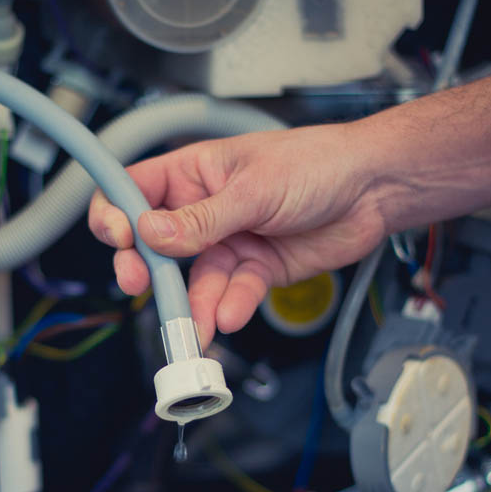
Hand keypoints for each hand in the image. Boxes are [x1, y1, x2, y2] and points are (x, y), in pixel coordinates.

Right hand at [88, 123, 387, 346]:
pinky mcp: (257, 269)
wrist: (374, 189)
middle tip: (140, 284)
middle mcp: (205, 208)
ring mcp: (230, 240)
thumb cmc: (318, 163)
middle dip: (145, 268)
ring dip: (192, 305)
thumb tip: (150, 234)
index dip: (116, 214)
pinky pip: (233, 292)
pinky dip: (230, 306)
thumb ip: (202, 219)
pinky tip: (230, 315)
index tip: (119, 238)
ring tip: (194, 329)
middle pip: (155, 244)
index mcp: (195, 171)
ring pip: (195, 279)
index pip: (134, 190)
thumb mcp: (255, 187)